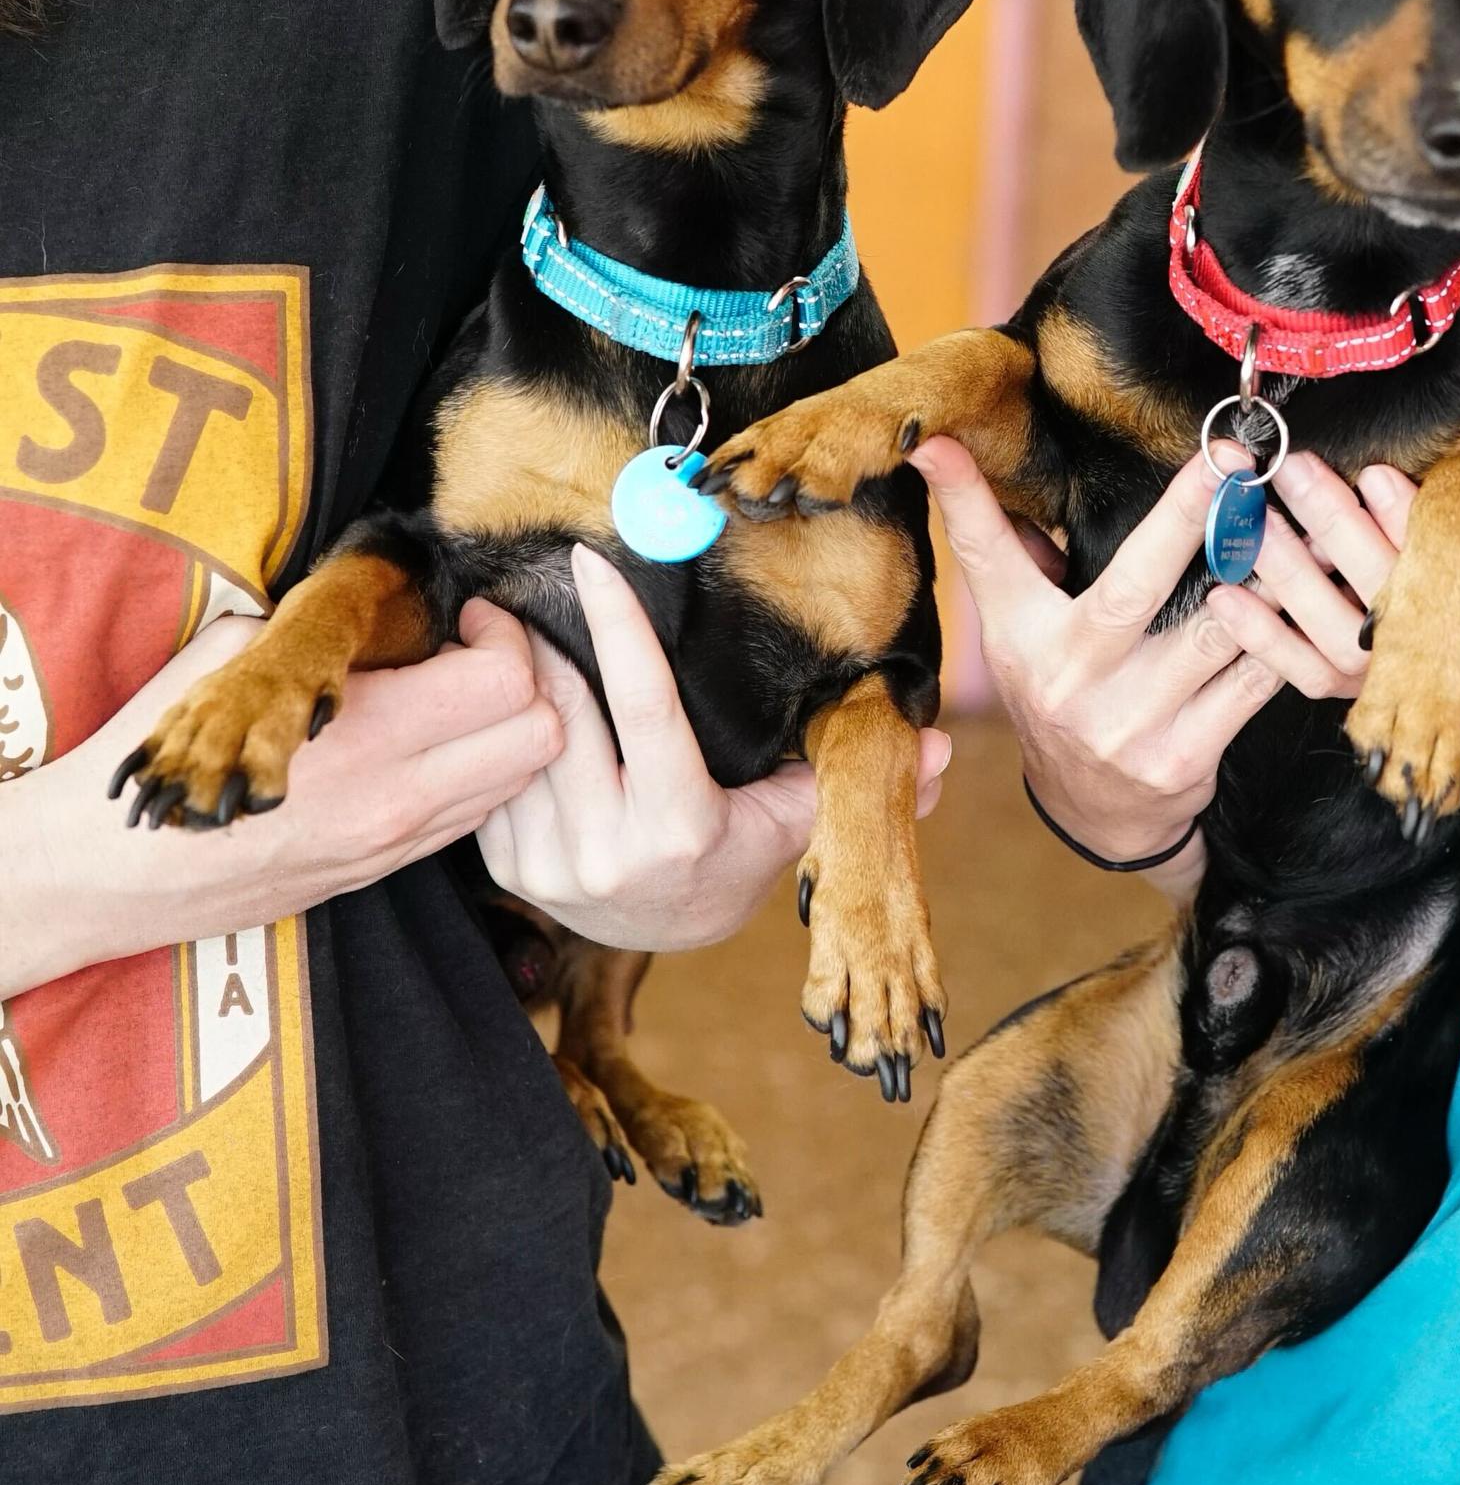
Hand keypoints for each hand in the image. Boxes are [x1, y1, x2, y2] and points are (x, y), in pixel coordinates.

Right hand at [3, 604, 562, 998]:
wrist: (105, 869)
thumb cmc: (162, 754)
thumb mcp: (235, 659)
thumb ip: (318, 634)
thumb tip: (373, 605)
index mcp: (367, 735)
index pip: (509, 681)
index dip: (506, 633)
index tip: (469, 614)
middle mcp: (398, 800)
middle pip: (542, 738)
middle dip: (532, 681)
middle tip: (481, 651)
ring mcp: (394, 847)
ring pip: (518, 784)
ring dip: (511, 733)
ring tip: (459, 697)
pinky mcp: (380, 874)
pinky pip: (471, 819)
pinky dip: (478, 775)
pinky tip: (431, 746)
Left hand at [474, 547, 951, 951]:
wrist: (670, 924)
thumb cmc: (740, 848)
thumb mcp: (798, 815)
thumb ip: (860, 774)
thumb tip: (941, 747)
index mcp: (685, 827)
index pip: (646, 708)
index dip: (618, 628)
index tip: (590, 561)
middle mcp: (612, 854)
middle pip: (566, 715)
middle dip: (538, 643)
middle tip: (518, 586)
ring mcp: (554, 867)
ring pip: (521, 745)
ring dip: (503, 679)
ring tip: (493, 625)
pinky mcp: (511, 869)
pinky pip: (494, 781)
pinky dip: (495, 731)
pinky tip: (494, 694)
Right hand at [910, 438, 1284, 884]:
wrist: (1095, 814)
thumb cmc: (1060, 691)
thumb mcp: (1018, 627)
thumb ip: (1007, 549)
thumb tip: (950, 454)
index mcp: (1021, 636)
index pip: (986, 556)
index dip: (964, 499)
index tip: (941, 443)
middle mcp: (1069, 680)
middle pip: (1133, 584)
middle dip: (1187, 516)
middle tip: (1234, 460)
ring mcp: (1128, 724)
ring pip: (1215, 630)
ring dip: (1267, 572)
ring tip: (1304, 520)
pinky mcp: (1184, 758)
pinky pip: (1252, 682)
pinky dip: (1285, 634)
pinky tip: (1315, 595)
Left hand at [1207, 403, 1459, 852]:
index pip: (1451, 551)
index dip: (1407, 514)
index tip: (1377, 470)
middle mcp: (1448, 646)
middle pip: (1381, 581)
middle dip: (1334, 521)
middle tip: (1295, 467)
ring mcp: (1401, 678)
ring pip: (1334, 627)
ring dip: (1289, 572)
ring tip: (1255, 517)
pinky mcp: (1367, 698)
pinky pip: (1305, 672)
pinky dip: (1263, 637)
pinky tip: (1227, 594)